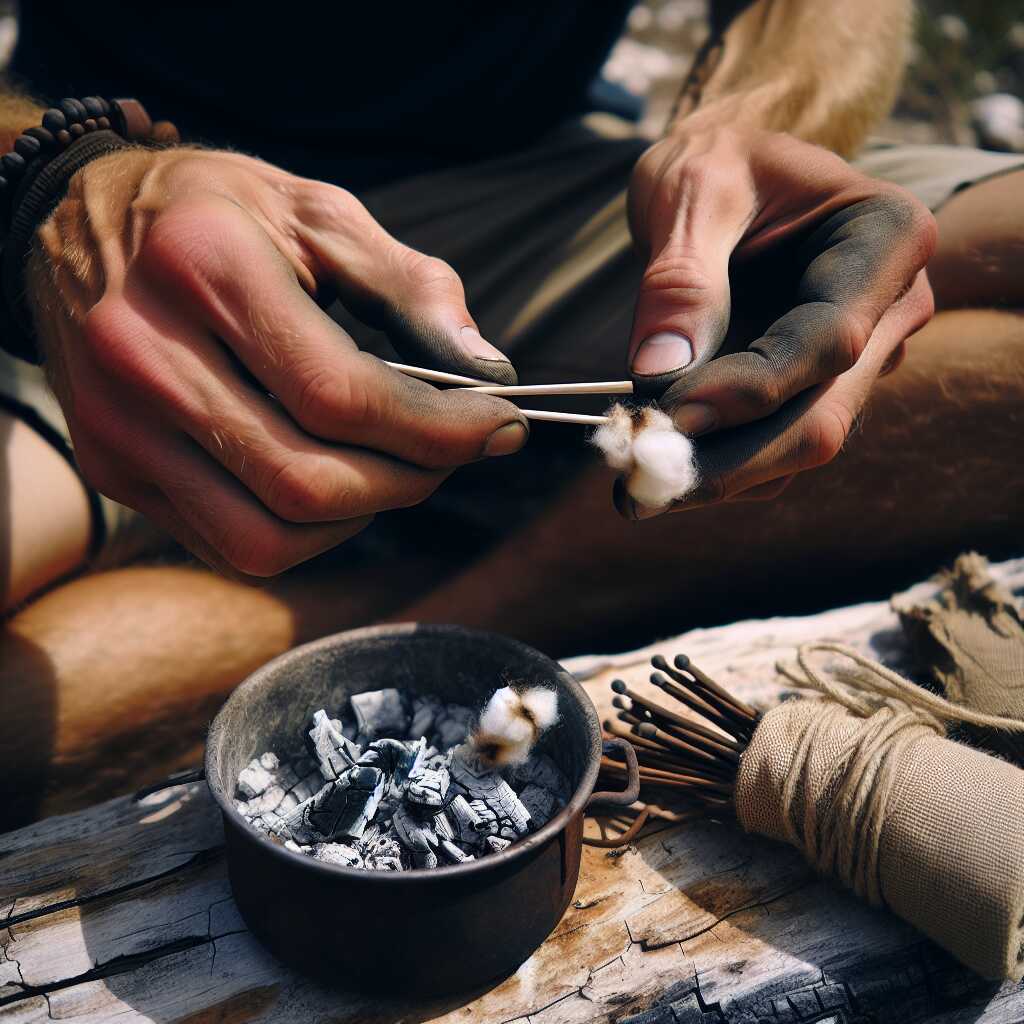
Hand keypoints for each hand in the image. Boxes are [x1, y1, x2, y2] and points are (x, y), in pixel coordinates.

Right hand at [29, 148, 527, 574]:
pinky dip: (306, 531)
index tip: (501, 427)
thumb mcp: (318, 213)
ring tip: (397, 468)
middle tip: (455, 451)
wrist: (73, 222)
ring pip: (267, 539)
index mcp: (203, 269)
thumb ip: (411, 286)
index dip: (439, 430)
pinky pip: (231, 544)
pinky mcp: (113, 470)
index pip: (341, 395)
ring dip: (360, 518)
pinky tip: (334, 479)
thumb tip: (488, 370)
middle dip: (410, 481)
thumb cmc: (215, 212)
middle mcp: (145, 357)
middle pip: (307, 483)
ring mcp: (118, 426)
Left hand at [623, 125, 935, 515]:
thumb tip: (660, 370)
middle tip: (642, 489)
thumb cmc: (714, 162)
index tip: (665, 415)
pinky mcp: (811, 389)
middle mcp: (889, 311)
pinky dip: (714, 464)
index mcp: (888, 241)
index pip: (829, 340)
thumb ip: (681, 278)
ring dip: (717, 475)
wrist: (719, 174)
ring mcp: (855, 360)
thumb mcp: (692, 192)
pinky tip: (654, 467)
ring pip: (795, 445)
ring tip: (634, 485)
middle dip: (731, 462)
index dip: (749, 390)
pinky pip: (769, 446)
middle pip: (822, 417)